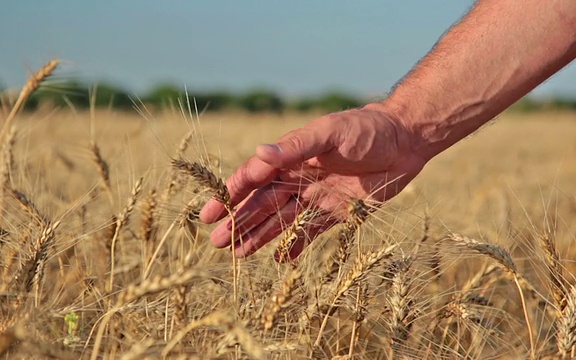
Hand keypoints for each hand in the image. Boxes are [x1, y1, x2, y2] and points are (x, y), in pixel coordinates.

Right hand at [199, 103, 426, 260]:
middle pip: (262, 204)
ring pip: (281, 220)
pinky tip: (278, 259)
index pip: (254, 178)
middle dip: (239, 222)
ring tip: (237, 254)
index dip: (231, 194)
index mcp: (292, 157)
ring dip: (259, 236)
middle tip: (216, 242)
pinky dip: (294, 245)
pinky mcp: (337, 212)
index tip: (209, 212)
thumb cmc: (366, 130)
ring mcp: (316, 196)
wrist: (405, 141)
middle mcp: (299, 178)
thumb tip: (260, 153)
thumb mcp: (330, 133)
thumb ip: (296, 146)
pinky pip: (310, 232)